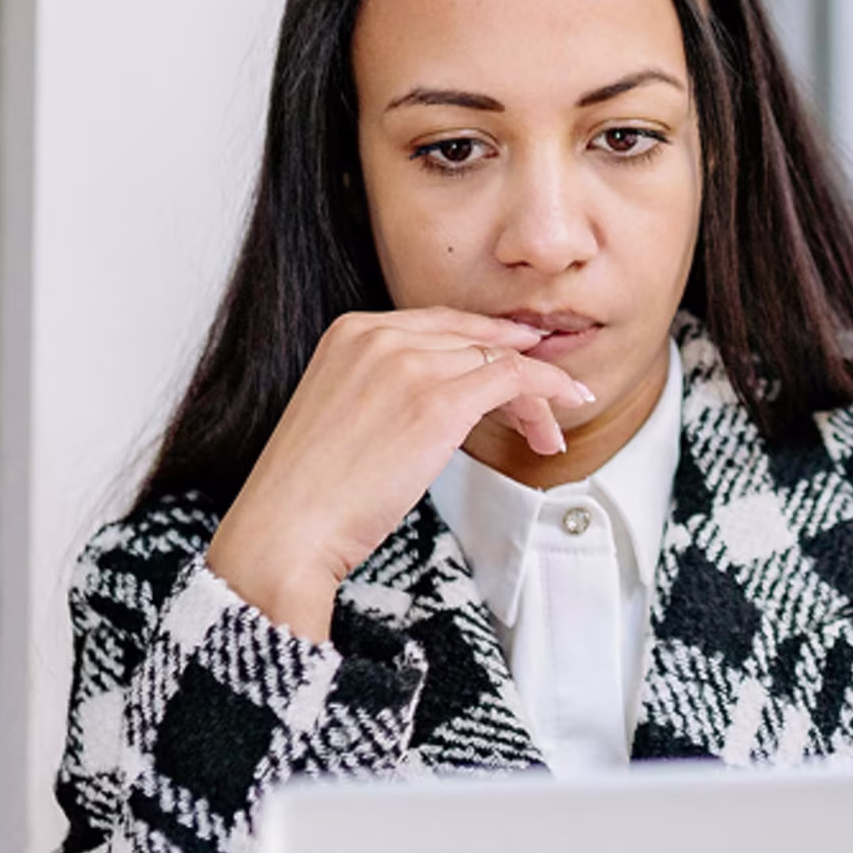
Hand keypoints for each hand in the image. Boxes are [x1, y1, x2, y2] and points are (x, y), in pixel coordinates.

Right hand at [200, 308, 595, 643]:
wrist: (286, 528)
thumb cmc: (310, 491)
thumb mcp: (342, 412)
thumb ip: (385, 385)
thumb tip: (444, 397)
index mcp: (350, 331)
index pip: (441, 324)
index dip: (488, 342)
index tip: (520, 357)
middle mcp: (380, 336)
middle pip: (475, 341)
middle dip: (518, 373)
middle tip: (544, 408)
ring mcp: (409, 365)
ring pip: (500, 360)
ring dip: (536, 396)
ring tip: (547, 434)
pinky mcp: (438, 402)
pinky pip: (515, 378)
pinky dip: (549, 389)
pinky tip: (566, 408)